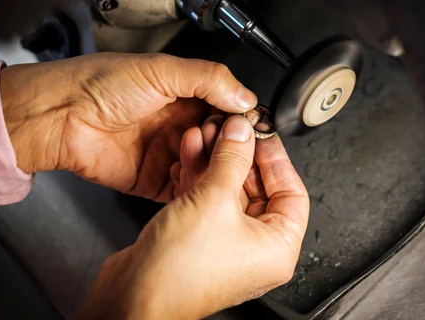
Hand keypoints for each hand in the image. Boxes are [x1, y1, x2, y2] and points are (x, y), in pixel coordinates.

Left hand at [0, 53, 256, 200]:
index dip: (242, 117)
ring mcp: (169, 154)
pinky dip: (197, 188)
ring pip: (208, 167)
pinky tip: (203, 183)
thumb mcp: (162, 69)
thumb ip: (208, 78)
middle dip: (232, 146)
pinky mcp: (155, 180)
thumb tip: (246, 96)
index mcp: (185, 94)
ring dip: (215, 167)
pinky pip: (185, 188)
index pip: (228, 107)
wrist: (61, 117)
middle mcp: (180, 124)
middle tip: (237, 147)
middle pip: (222, 140)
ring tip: (216, 162)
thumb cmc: (101, 84)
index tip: (254, 125)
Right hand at [80, 115, 309, 318]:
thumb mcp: (213, 200)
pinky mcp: (200, 240)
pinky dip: (199, 177)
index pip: (291, 192)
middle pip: (257, 189)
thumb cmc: (178, 272)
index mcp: (277, 248)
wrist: (132, 296)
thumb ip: (231, 159)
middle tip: (231, 129)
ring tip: (207, 133)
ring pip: (228, 192)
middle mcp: (255, 249)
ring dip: (216, 162)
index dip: (276, 158)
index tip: (262, 133)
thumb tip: (242, 132)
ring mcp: (226, 244)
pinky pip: (207, 201)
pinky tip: (189, 154)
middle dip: (240, 155)